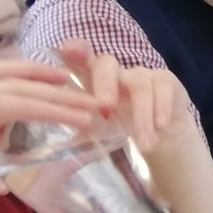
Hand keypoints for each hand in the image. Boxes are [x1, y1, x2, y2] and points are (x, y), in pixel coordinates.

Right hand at [0, 59, 96, 212]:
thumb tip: (7, 179)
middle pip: (12, 76)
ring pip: (10, 88)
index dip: (38, 81)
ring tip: (90, 108)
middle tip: (95, 93)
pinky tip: (60, 117)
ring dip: (54, 95)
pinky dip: (32, 109)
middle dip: (55, 83)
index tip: (72, 89)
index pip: (2, 83)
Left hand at [55, 40, 195, 153]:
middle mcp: (115, 72)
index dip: (75, 51)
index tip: (70, 52)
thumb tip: (47, 160)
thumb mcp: (95, 135)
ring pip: (139, 84)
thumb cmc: (118, 130)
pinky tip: (160, 126)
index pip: (80, 58)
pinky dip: (161, 109)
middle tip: (105, 108)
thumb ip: (75, 141)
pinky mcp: (165, 81)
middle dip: (104, 83)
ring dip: (141, 115)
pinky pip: (163, 88)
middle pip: (106, 63)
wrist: (157, 138)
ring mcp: (141, 74)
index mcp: (91, 80)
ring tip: (144, 144)